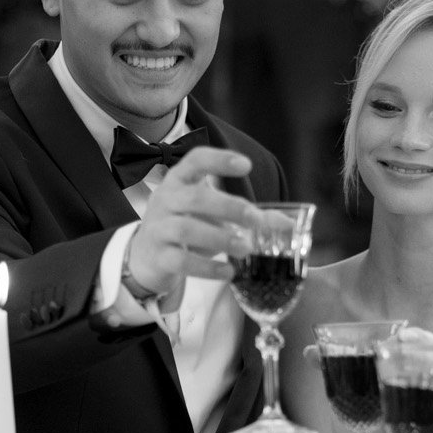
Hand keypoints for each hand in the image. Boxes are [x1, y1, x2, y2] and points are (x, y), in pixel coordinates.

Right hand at [125, 147, 253, 307]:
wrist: (145, 256)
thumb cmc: (185, 226)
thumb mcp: (211, 214)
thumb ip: (247, 216)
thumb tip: (287, 224)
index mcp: (179, 181)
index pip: (196, 161)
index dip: (220, 160)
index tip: (246, 165)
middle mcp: (165, 199)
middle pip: (196, 198)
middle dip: (229, 207)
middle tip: (256, 220)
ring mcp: (158, 228)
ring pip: (188, 229)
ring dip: (221, 238)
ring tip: (246, 248)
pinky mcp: (158, 256)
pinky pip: (182, 261)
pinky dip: (207, 268)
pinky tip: (229, 272)